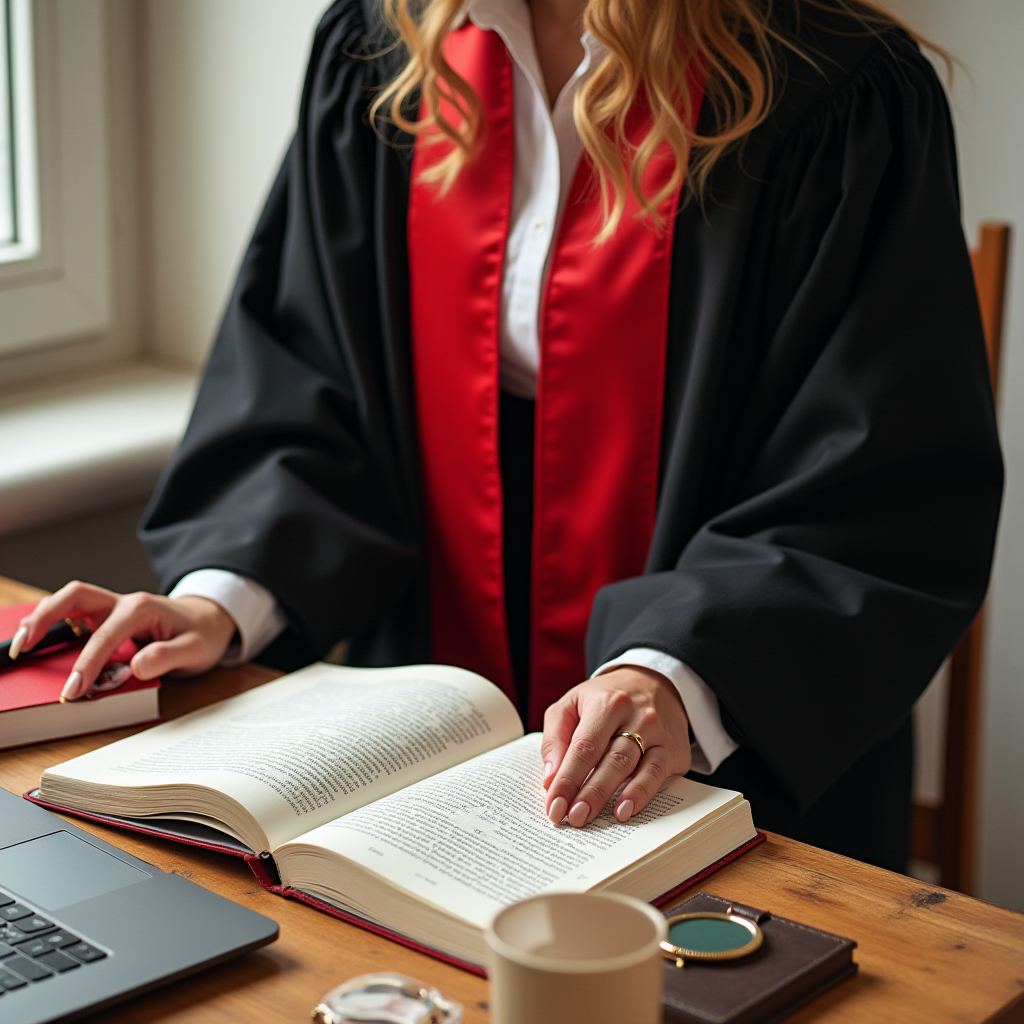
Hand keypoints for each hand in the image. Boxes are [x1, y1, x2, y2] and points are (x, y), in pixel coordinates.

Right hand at [11, 581, 237, 700]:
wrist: (209, 621)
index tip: (72, 690)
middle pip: (75, 596)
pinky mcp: (106, 617)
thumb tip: (136, 666)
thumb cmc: (201, 635)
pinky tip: (38, 640)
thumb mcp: (195, 650)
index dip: (86, 664)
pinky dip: (52, 623)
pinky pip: (74, 614)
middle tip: (23, 648)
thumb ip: (167, 657)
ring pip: (69, 600)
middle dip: (46, 618)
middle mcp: (122, 602)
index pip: (106, 636)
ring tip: (21, 645)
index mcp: (142, 608)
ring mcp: (112, 607)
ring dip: (42, 617)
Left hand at [541, 667, 691, 826]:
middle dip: (588, 792)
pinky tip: (625, 810)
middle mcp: (635, 716)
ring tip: (590, 817)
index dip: (567, 778)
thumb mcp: (572, 703)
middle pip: (609, 760)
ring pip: (633, 768)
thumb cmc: (604, 699)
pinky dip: (641, 794)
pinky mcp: (673, 749)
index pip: (583, 746)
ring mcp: (657, 733)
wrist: (652, 682)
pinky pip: (657, 774)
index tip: (553, 805)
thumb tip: (551, 778)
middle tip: (572, 818)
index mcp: (605, 703)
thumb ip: (555, 737)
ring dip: (610, 796)